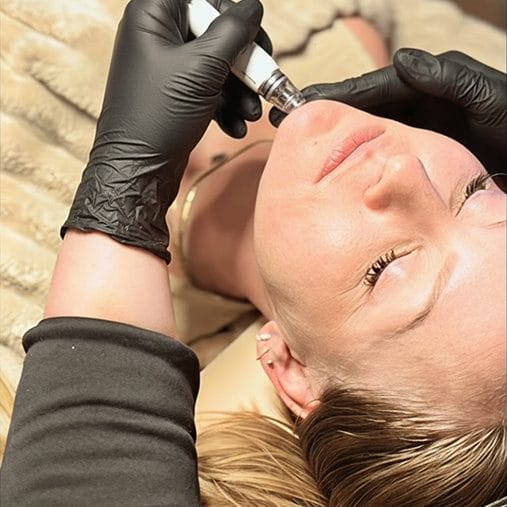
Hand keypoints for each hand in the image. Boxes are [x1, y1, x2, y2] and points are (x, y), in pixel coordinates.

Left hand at [62, 0, 264, 261]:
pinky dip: (226, 105)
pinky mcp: (176, 94)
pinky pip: (209, 88)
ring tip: (251, 113)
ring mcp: (167, 67)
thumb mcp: (202, 68)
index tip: (253, 39)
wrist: (139, 169)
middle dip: (243, 60)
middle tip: (262, 79)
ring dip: (240, 89)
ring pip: (216, 63)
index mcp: (154, 15)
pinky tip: (235, 126)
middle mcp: (158, 35)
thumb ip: (233, 32)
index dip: (231, 14)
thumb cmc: (160, 114)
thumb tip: (253, 8)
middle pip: (215, 30)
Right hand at [272, 49, 505, 184]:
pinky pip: (383, 164)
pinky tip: (341, 180)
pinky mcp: (420, 164)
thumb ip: (448, 78)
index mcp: (428, 91)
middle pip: (362, 115)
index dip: (335, 96)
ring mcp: (417, 140)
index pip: (371, 90)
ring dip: (337, 146)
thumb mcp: (489, 97)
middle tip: (290, 127)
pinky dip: (360, 169)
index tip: (300, 102)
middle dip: (327, 120)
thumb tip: (401, 60)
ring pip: (368, 142)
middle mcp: (417, 113)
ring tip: (304, 154)